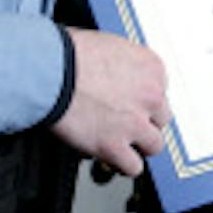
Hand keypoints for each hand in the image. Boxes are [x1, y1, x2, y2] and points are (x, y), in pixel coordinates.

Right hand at [52, 28, 169, 177]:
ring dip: (139, 146)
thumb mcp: (111, 46)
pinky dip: (123, 165)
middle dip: (144, 122)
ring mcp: (134, 123)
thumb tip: (120, 75)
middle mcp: (150, 96)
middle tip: (126, 123)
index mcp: (152, 68)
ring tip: (123, 144)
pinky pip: (133, 167)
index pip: (161, 92)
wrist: (51, 72)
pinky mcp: (114, 146)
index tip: (133, 105)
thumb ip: (125, 65)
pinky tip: (114, 160)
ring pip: (154, 145)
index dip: (143, 101)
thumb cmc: (70, 55)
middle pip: (161, 118)